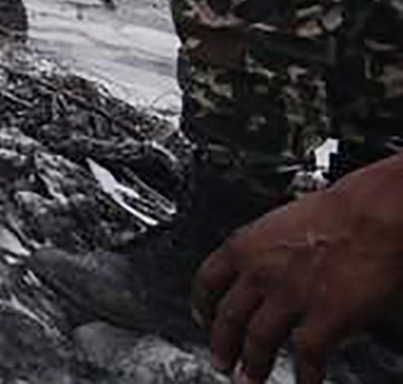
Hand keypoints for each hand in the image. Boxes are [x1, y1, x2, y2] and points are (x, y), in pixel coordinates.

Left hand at [198, 159, 402, 382]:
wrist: (374, 214)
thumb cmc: (338, 211)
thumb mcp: (281, 223)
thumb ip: (267, 250)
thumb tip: (263, 265)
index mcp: (246, 246)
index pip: (208, 280)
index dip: (202, 305)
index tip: (202, 318)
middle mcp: (261, 273)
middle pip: (229, 317)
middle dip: (222, 344)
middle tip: (220, 360)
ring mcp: (290, 297)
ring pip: (259, 340)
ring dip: (253, 364)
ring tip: (251, 378)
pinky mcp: (324, 317)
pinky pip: (306, 355)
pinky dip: (304, 374)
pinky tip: (304, 382)